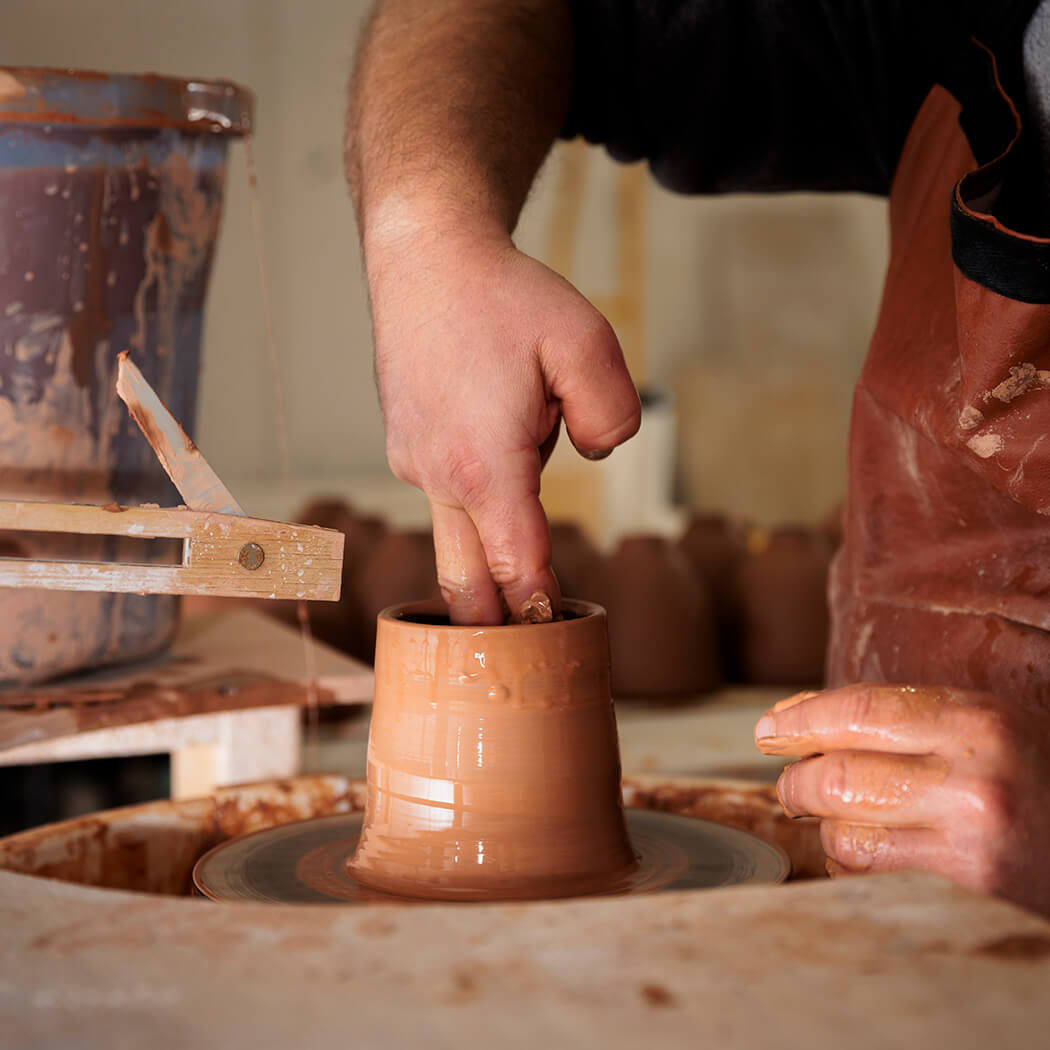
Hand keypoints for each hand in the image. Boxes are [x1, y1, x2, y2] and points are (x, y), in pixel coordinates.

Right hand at [367, 220, 639, 624]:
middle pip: (468, 581)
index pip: (517, 567)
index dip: (539, 614)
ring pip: (462, 529)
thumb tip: (597, 452)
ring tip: (525, 501)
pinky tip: (495, 442)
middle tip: (522, 665)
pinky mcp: (406, 449)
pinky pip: (448, 492)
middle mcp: (439, 477)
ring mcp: (414, 465)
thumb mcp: (586, 342)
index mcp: (484, 466)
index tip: (552, 655)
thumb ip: (612, 416)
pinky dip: (477, 495)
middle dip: (495, 627)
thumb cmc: (504, 297)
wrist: (424, 258)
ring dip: (496, 537)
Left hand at [754, 683, 1049, 916]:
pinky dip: (849, 861)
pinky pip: (873, 873)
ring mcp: (970, 840)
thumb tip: (798, 716)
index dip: (800, 719)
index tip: (769, 728)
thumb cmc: (1037, 773)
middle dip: (796, 780)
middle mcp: (971, 778)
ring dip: (821, 823)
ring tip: (824, 814)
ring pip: (847, 830)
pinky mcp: (968, 890)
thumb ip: (903, 717)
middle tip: (789, 782)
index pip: (857, 711)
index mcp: (975, 720)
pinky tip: (857, 849)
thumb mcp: (986, 724)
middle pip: (838, 775)